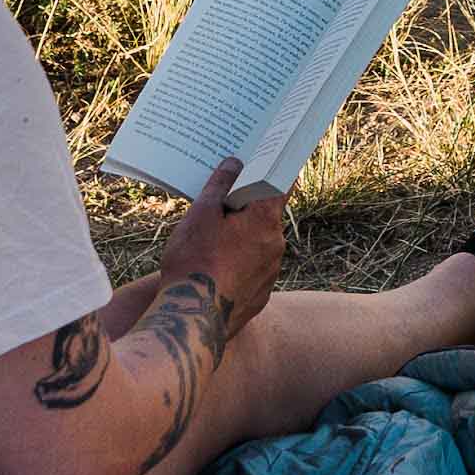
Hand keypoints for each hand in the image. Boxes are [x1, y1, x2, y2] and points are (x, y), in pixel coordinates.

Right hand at [164, 155, 288, 325]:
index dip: (275, 169)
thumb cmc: (194, 261)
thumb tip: (234, 164)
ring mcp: (270, 273)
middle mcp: (276, 246)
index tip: (272, 155)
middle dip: (247, 206)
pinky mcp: (260, 296)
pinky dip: (239, 263)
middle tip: (224, 199)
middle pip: (266, 215)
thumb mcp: (201, 215)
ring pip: (258, 244)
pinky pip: (252, 270)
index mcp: (266, 221)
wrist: (192, 319)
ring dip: (242, 237)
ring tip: (211, 238)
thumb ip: (219, 186)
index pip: (281, 185)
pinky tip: (215, 266)